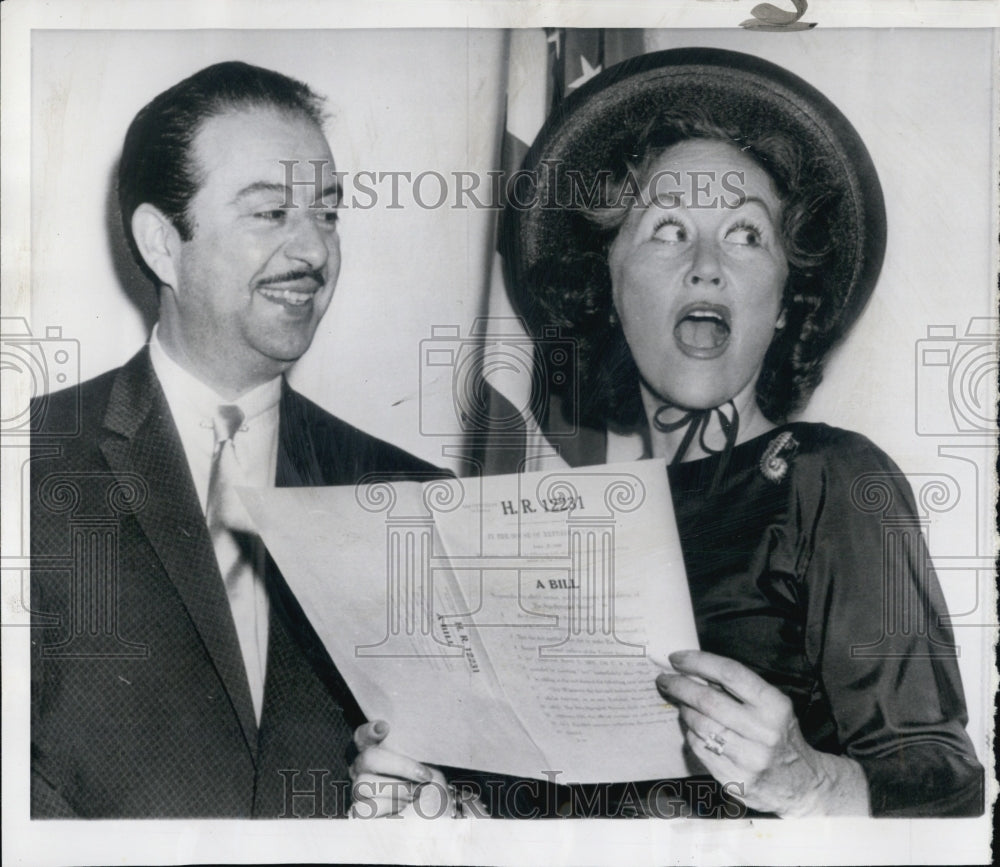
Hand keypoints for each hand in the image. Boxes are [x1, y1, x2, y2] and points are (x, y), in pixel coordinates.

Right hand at [348, 720, 453, 817]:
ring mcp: (358, 791)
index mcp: (376, 750)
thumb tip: (406, 736)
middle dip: (401, 766)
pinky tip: (402, 807)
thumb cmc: (429, 785)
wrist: (436, 815)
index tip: (385, 728)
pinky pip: (363, 808)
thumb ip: (413, 747)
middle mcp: (362, 768)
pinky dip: (388, 806)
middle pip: (367, 758)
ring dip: (397, 789)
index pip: (362, 735)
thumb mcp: (428, 762)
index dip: (369, 730)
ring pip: (363, 783)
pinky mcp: (360, 813)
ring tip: (414, 794)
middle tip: (423, 776)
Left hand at [656, 650, 868, 816]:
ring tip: (682, 705)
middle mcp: (764, 732)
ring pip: (699, 725)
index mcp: (774, 706)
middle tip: (664, 680)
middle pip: (708, 700)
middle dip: (679, 686)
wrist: (803, 784)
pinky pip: (700, 749)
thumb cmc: (780, 736)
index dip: (698, 662)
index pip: (730, 673)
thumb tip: (695, 671)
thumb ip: (738, 689)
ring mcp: (749, 759)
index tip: (676, 658)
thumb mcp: (771, 707)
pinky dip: (691, 734)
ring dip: (684, 711)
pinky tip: (694, 729)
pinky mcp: (736, 779)